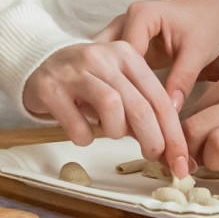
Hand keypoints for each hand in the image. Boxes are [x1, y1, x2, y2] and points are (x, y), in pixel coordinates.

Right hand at [19, 40, 187, 173]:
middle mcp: (102, 57)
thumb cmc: (86, 81)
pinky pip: (77, 122)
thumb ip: (141, 111)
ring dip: (116, 131)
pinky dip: (84, 136)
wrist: (36, 62)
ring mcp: (75, 71)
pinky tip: (82, 134)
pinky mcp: (51, 87)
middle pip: (139, 105)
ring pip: (111, 105)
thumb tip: (169, 152)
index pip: (158, 97)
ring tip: (110, 133)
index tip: (181, 162)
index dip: (173, 134)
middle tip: (153, 157)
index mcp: (126, 55)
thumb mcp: (118, 86)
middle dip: (153, 139)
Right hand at [104, 0, 218, 104]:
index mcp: (140, 16)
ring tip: (114, 113)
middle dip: (111, 86)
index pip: (123, 56)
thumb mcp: (198, 53)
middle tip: (118, 116)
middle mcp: (124, 20)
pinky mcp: (122, 44)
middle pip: (107, 58)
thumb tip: (170, 109)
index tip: (134, 114)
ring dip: (109, 85)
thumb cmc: (207, 26)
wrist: (211, 11)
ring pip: (104, 62)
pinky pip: (111, 64)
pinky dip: (113, 83)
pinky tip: (116, 105)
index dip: (128, 85)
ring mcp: (120, 31)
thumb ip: (183, 79)